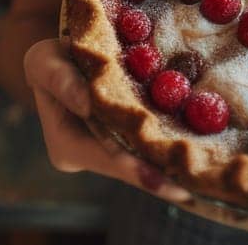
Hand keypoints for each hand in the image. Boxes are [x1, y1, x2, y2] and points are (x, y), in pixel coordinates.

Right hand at [24, 38, 191, 202]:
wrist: (67, 57)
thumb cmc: (51, 59)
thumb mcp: (45, 61)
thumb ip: (60, 80)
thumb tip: (87, 103)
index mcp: (66, 148)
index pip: (104, 158)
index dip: (133, 168)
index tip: (160, 178)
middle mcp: (89, 159)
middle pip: (128, 168)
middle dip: (160, 178)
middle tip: (195, 191)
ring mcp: (107, 153)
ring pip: (141, 162)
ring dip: (170, 171)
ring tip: (203, 182)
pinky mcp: (125, 143)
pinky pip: (148, 148)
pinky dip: (170, 152)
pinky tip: (199, 162)